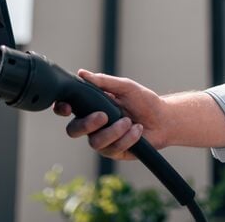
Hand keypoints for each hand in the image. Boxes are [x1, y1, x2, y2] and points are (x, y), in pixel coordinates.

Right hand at [53, 70, 167, 159]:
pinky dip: (127, 138)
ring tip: (130, 122)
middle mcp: (93, 125)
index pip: (67, 109)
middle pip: (73, 130)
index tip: (68, 107)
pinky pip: (113, 149)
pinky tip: (137, 130)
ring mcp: (103, 140)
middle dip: (86, 124)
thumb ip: (104, 81)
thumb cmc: (143, 101)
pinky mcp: (114, 152)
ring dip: (114, 131)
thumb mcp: (125, 87)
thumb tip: (82, 73)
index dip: (61, 108)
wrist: (163, 120)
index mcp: (91, 107)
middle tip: (103, 116)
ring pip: (95, 142)